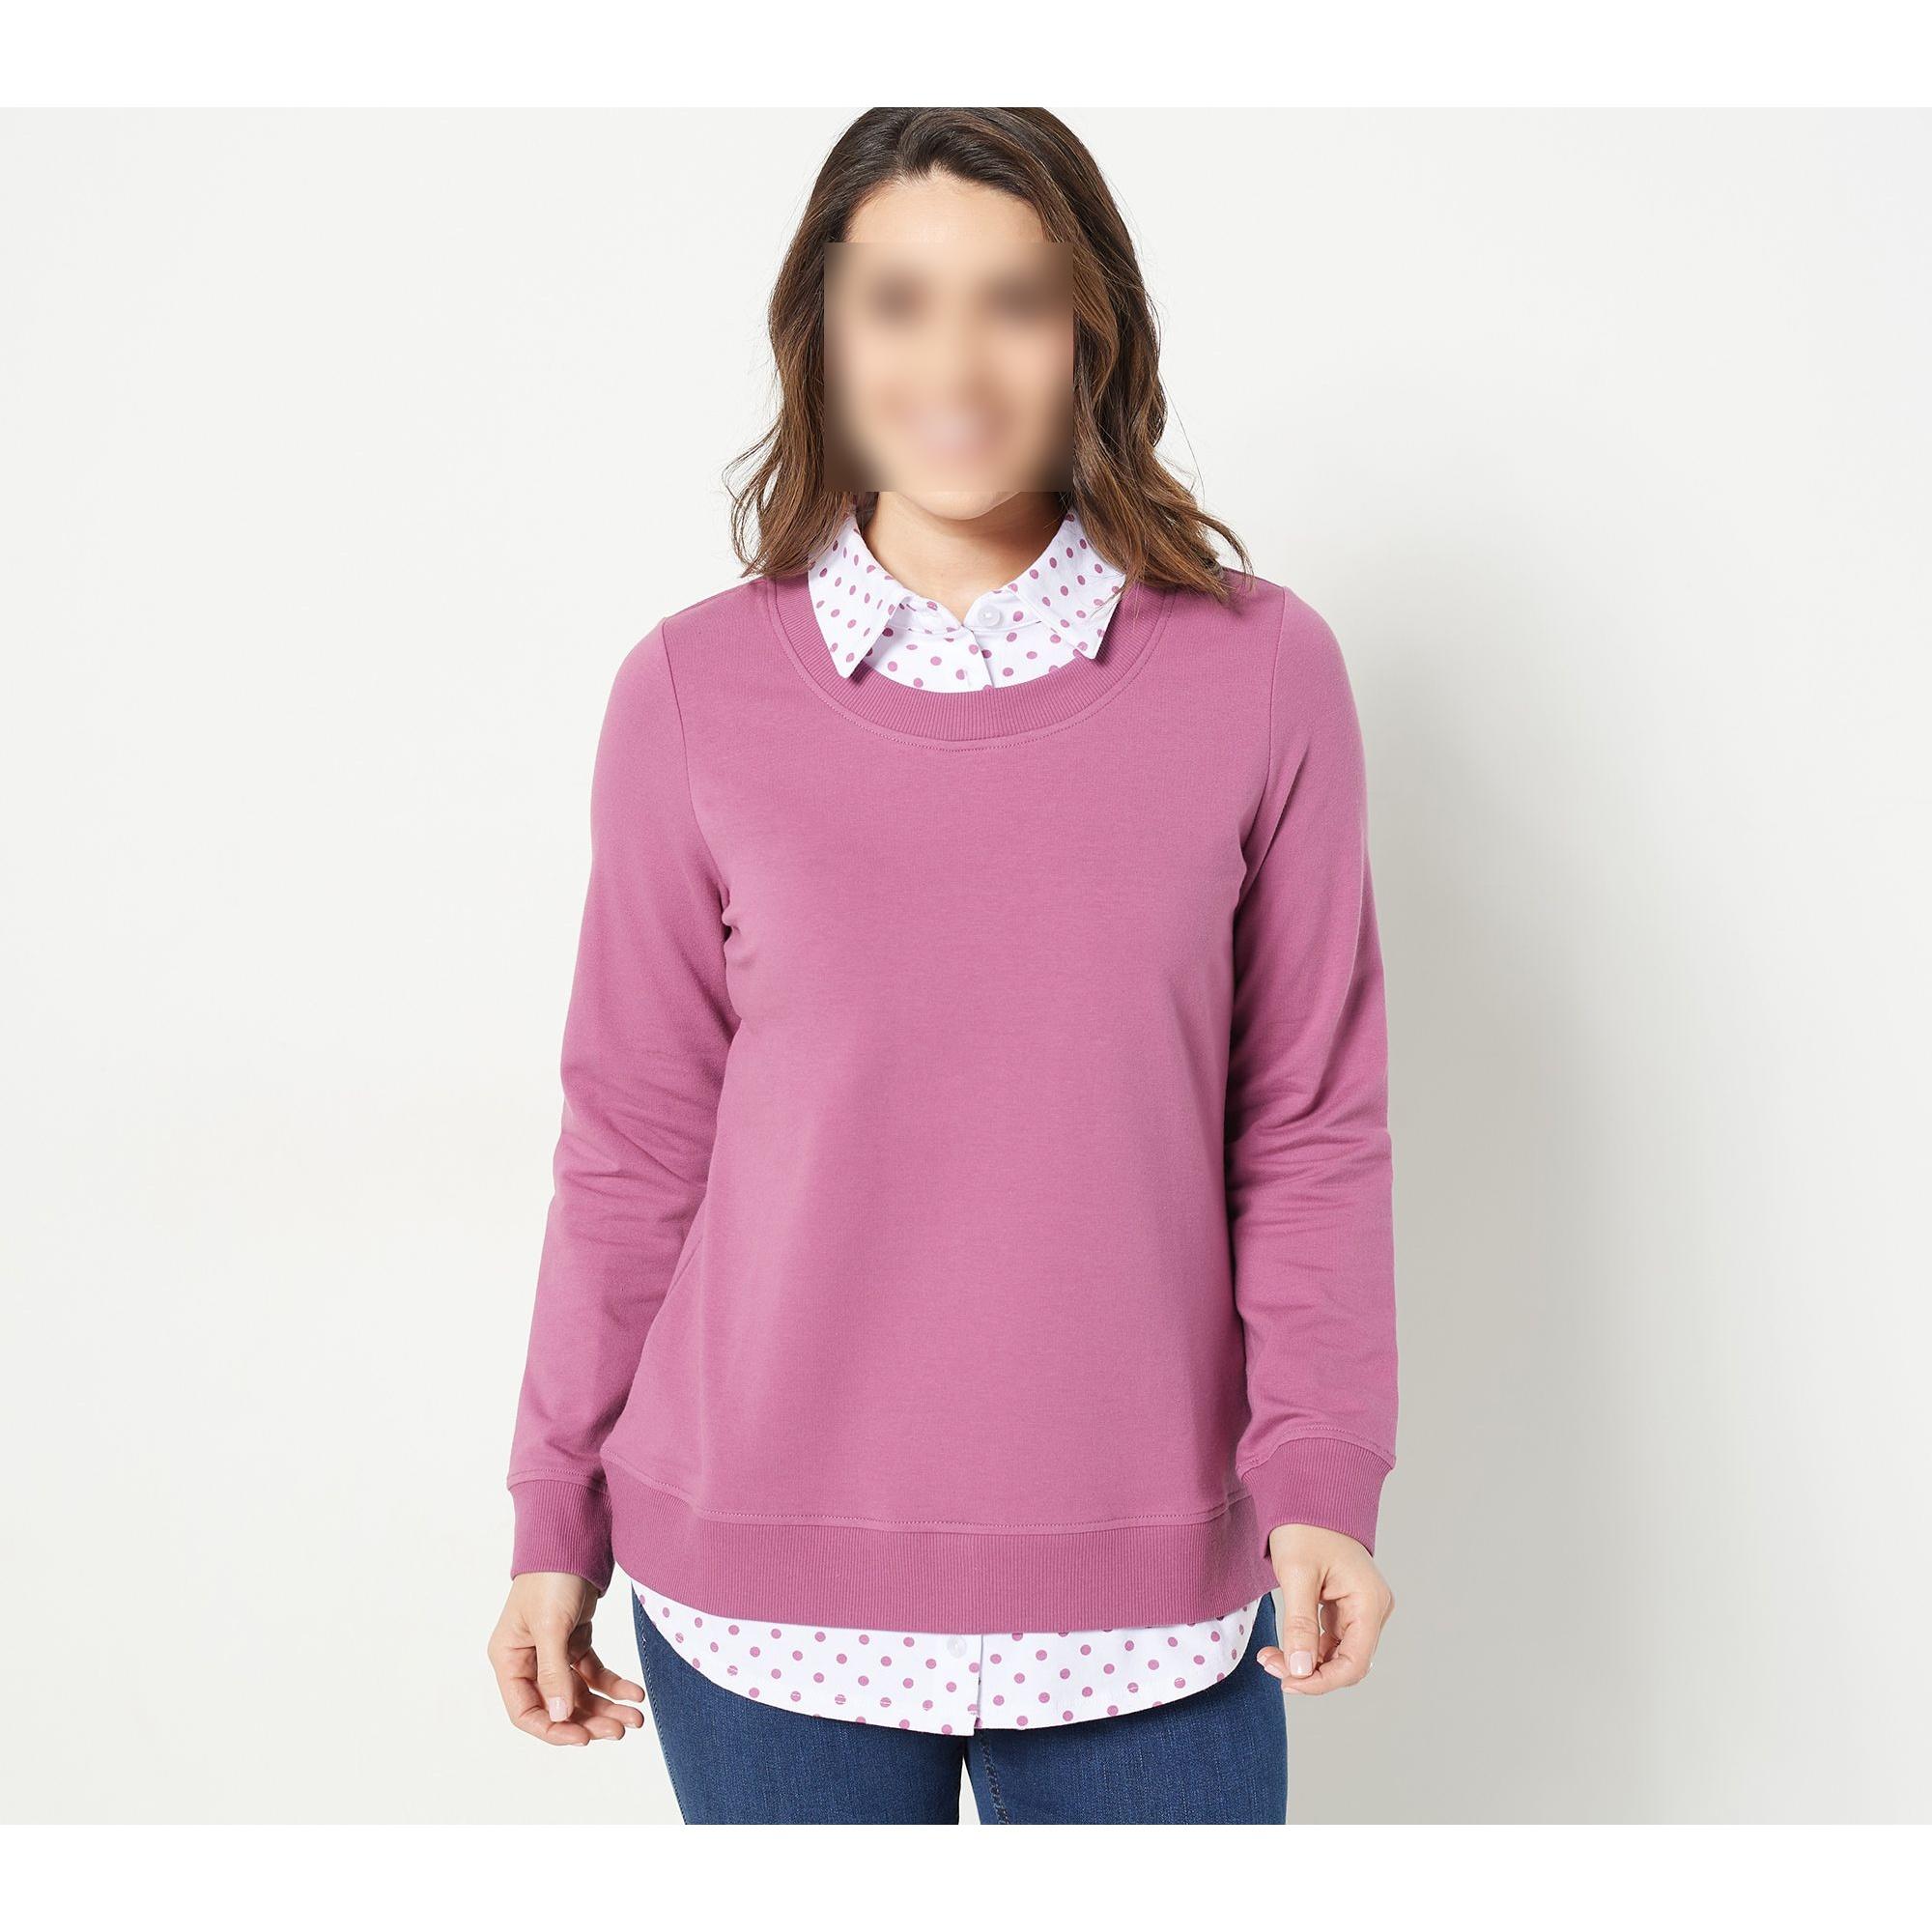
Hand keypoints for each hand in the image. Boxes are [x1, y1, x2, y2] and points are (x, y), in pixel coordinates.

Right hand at [487, 1572, 646, 1745]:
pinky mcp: (576, 1640)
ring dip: (606, 1707)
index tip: (583, 1738)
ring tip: (635, 1718)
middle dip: (590, 1720)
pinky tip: (635, 1692)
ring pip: (580, 1693)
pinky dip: (614, 1684)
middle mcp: (528, 1660)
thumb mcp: (550, 1625)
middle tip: (620, 1730)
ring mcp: (553, 1652)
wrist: (573, 1537)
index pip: (525, 1711)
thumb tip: (560, 1717)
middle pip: (558, 1706)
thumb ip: (554, 1672)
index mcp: (509, 1659)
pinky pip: (594, 1672)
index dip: (554, 1730)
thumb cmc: (551, 1576)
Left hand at [1254, 1523, 1393, 1695]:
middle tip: (1269, 1664)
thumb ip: (1300, 1626)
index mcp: (1369, 1602)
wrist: (1305, 1492)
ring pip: (1337, 1654)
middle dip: (1309, 1672)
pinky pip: (1331, 1639)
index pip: (1354, 1664)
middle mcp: (1372, 1609)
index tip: (1286, 1681)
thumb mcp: (1297, 1576)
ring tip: (1269, 1656)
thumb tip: (1300, 1672)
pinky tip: (1283, 1646)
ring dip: (1306, 1662)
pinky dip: (1307, 1647)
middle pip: (1347, 1663)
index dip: (1321, 1682)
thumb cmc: (1303, 1526)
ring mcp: (1361, 1607)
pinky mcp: (1345, 1605)